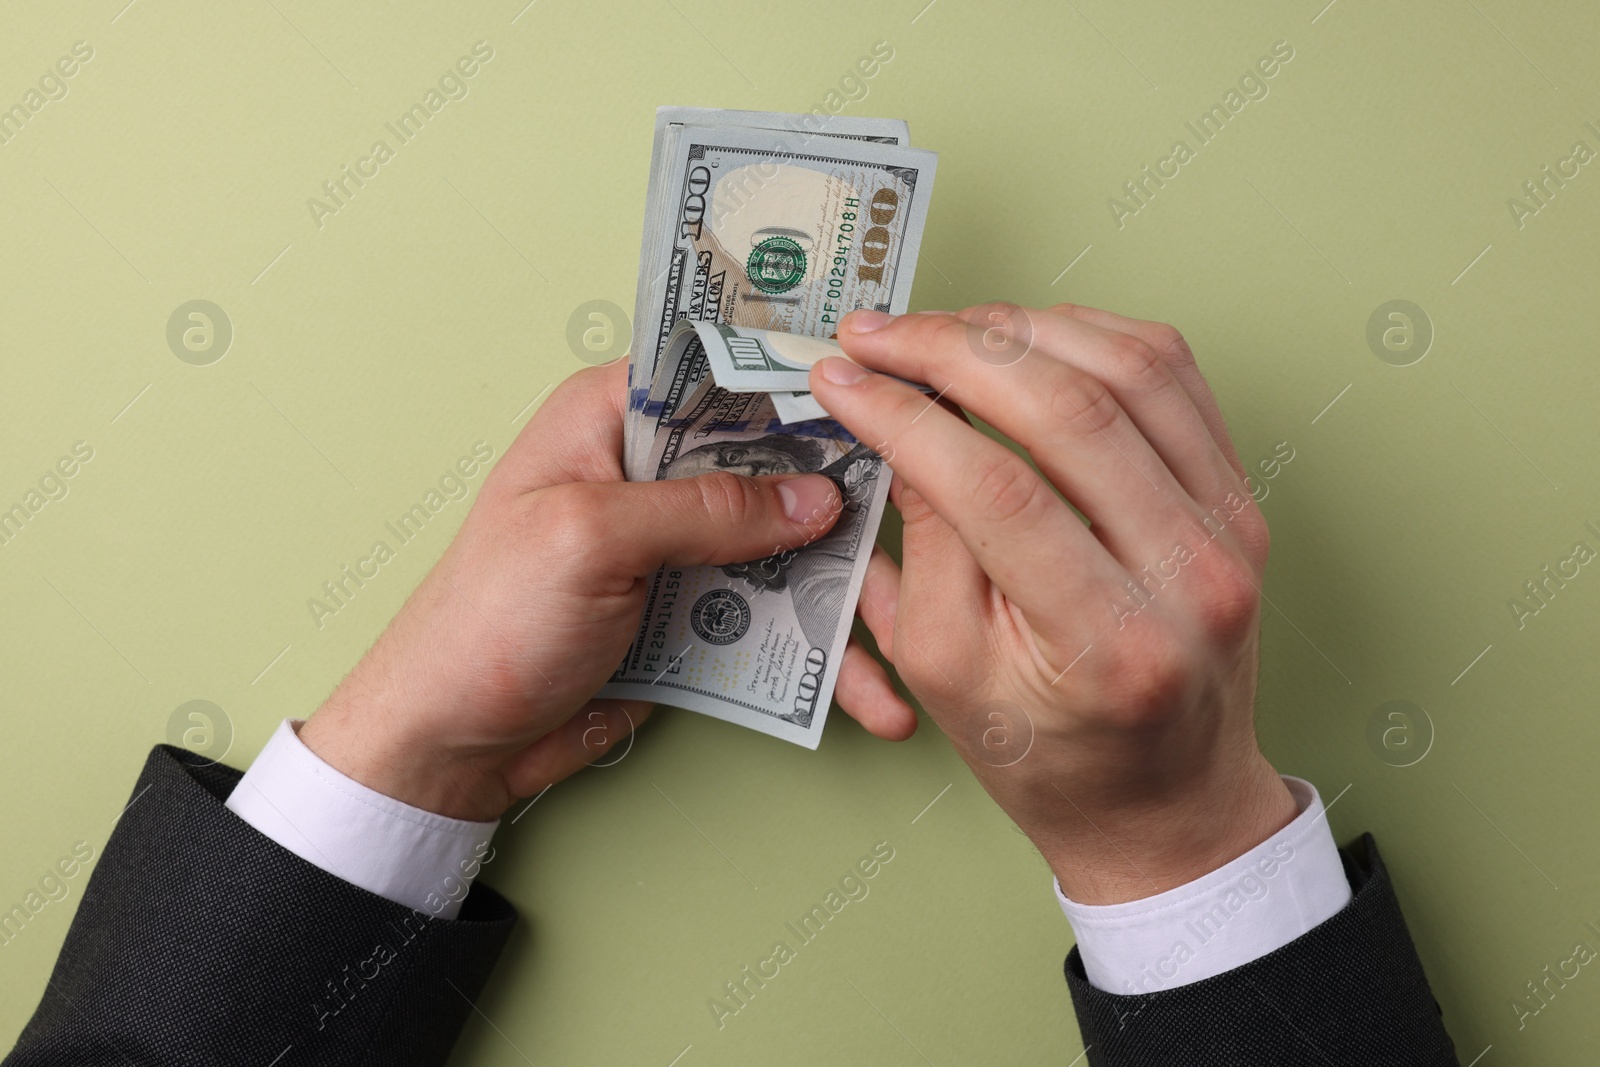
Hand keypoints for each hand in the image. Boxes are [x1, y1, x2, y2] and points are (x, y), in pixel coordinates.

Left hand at [299, 359, 913, 822]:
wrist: (452, 741)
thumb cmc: (488, 620)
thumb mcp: (590, 540)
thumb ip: (703, 510)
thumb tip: (813, 499)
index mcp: (613, 415)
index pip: (727, 372)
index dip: (805, 384)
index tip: (886, 400)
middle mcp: (654, 470)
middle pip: (777, 465)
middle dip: (851, 507)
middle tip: (919, 537)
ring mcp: (679, 545)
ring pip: (789, 549)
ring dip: (847, 596)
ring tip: (906, 641)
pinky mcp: (693, 611)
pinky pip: (774, 617)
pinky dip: (819, 655)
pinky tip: (864, 693)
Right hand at [810, 303, 1297, 903]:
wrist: (1167, 803)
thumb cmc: (1053, 759)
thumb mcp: (948, 673)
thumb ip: (926, 546)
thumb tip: (904, 421)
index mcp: (1110, 644)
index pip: (996, 490)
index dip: (906, 417)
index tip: (845, 379)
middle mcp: (1191, 576)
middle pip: (1071, 410)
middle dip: (955, 350)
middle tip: (880, 336)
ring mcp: (1230, 529)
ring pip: (1133, 367)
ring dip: (1023, 328)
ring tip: (943, 331)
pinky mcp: (1239, 498)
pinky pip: (1175, 376)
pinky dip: (1093, 335)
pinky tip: (1028, 338)